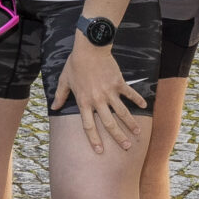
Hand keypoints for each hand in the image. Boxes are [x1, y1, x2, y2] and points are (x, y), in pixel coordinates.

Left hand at [57, 35, 143, 153]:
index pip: (88, 126)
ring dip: (130, 123)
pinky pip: (130, 94)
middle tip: (126, 147)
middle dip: (118, 137)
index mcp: (84, 102)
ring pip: (122, 112)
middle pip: (109, 123)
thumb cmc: (75, 64)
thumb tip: (53, 107)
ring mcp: (110, 92)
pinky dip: (138, 99)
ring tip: (137, 133)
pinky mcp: (119, 83)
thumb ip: (60, 96)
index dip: (94, 139)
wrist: (90, 48)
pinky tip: (145, 106)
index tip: (100, 150)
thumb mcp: (64, 80)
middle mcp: (98, 100)